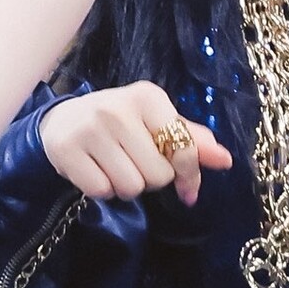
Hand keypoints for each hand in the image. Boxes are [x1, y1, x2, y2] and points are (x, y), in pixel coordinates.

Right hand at [39, 81, 231, 205]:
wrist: (64, 119)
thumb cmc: (120, 122)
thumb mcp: (156, 122)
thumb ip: (191, 139)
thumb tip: (225, 159)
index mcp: (147, 96)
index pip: (183, 148)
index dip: (188, 174)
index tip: (187, 187)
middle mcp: (117, 108)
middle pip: (157, 175)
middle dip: (151, 178)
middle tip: (136, 163)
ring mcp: (90, 128)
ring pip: (131, 187)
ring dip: (127, 187)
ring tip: (115, 167)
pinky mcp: (66, 149)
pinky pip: (101, 191)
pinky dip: (102, 189)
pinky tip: (96, 170)